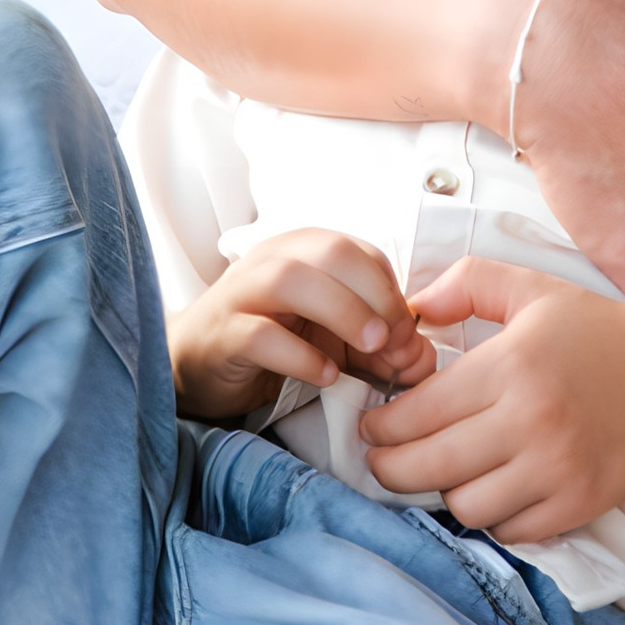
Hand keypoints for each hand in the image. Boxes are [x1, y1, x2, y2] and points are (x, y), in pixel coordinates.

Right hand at [169, 228, 436, 425]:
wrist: (199, 364)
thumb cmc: (274, 340)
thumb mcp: (332, 337)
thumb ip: (378, 344)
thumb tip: (424, 359)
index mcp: (303, 249)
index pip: (359, 252)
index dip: (391, 290)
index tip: (411, 335)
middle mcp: (272, 259)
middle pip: (329, 252)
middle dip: (372, 293)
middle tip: (393, 339)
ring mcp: (242, 293)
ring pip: (289, 280)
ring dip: (340, 311)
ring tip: (369, 347)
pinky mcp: (223, 333)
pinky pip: (260, 334)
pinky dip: (299, 354)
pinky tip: (326, 375)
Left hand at [358, 258, 624, 541]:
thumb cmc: (595, 331)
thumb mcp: (530, 289)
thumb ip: (466, 284)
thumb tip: (411, 311)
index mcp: (512, 365)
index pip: (419, 412)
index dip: (383, 423)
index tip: (372, 423)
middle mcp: (532, 422)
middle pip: (429, 467)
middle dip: (390, 467)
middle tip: (381, 458)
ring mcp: (557, 470)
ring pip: (464, 506)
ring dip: (446, 490)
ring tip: (447, 467)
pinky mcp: (578, 506)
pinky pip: (508, 530)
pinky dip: (492, 515)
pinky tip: (493, 486)